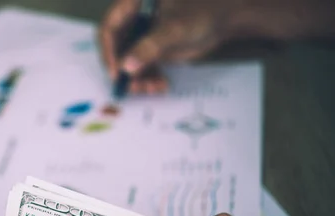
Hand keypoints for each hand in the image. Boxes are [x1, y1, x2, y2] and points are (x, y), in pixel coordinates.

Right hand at [99, 0, 334, 94]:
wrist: (225, 18)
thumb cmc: (202, 12)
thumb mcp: (174, 29)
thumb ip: (149, 47)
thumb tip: (127, 66)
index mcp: (133, 5)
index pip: (109, 28)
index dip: (109, 52)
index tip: (116, 72)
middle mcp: (135, 20)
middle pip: (117, 49)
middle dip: (124, 70)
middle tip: (132, 88)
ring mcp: (144, 36)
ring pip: (129, 62)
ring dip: (138, 79)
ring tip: (151, 88)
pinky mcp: (154, 49)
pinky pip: (143, 67)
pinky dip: (149, 79)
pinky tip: (160, 85)